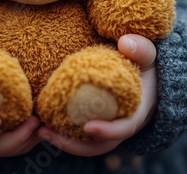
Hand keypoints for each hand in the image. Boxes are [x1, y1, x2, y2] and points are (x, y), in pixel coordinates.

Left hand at [37, 34, 156, 155]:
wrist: (143, 71)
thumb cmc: (143, 61)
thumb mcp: (146, 53)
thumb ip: (141, 48)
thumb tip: (125, 43)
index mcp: (138, 112)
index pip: (125, 128)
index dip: (108, 131)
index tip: (88, 126)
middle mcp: (123, 125)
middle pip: (101, 144)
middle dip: (75, 144)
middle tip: (48, 133)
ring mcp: (108, 126)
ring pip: (87, 144)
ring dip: (63, 141)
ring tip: (40, 131)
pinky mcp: (95, 121)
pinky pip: (78, 134)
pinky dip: (62, 132)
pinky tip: (41, 124)